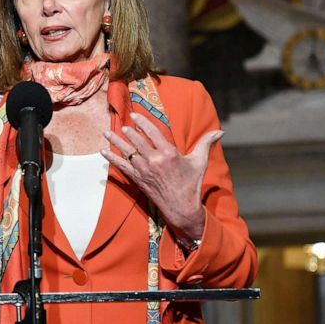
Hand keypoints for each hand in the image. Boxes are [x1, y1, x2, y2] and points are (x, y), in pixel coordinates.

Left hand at [101, 112, 222, 241]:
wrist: (181, 207)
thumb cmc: (191, 183)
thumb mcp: (199, 162)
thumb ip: (206, 144)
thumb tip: (221, 131)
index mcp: (169, 153)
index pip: (152, 133)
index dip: (142, 123)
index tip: (134, 116)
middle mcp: (154, 160)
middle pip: (137, 141)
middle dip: (128, 132)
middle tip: (121, 124)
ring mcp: (144, 170)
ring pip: (127, 152)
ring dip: (116, 142)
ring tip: (107, 133)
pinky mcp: (138, 179)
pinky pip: (122, 167)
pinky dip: (112, 159)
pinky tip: (103, 152)